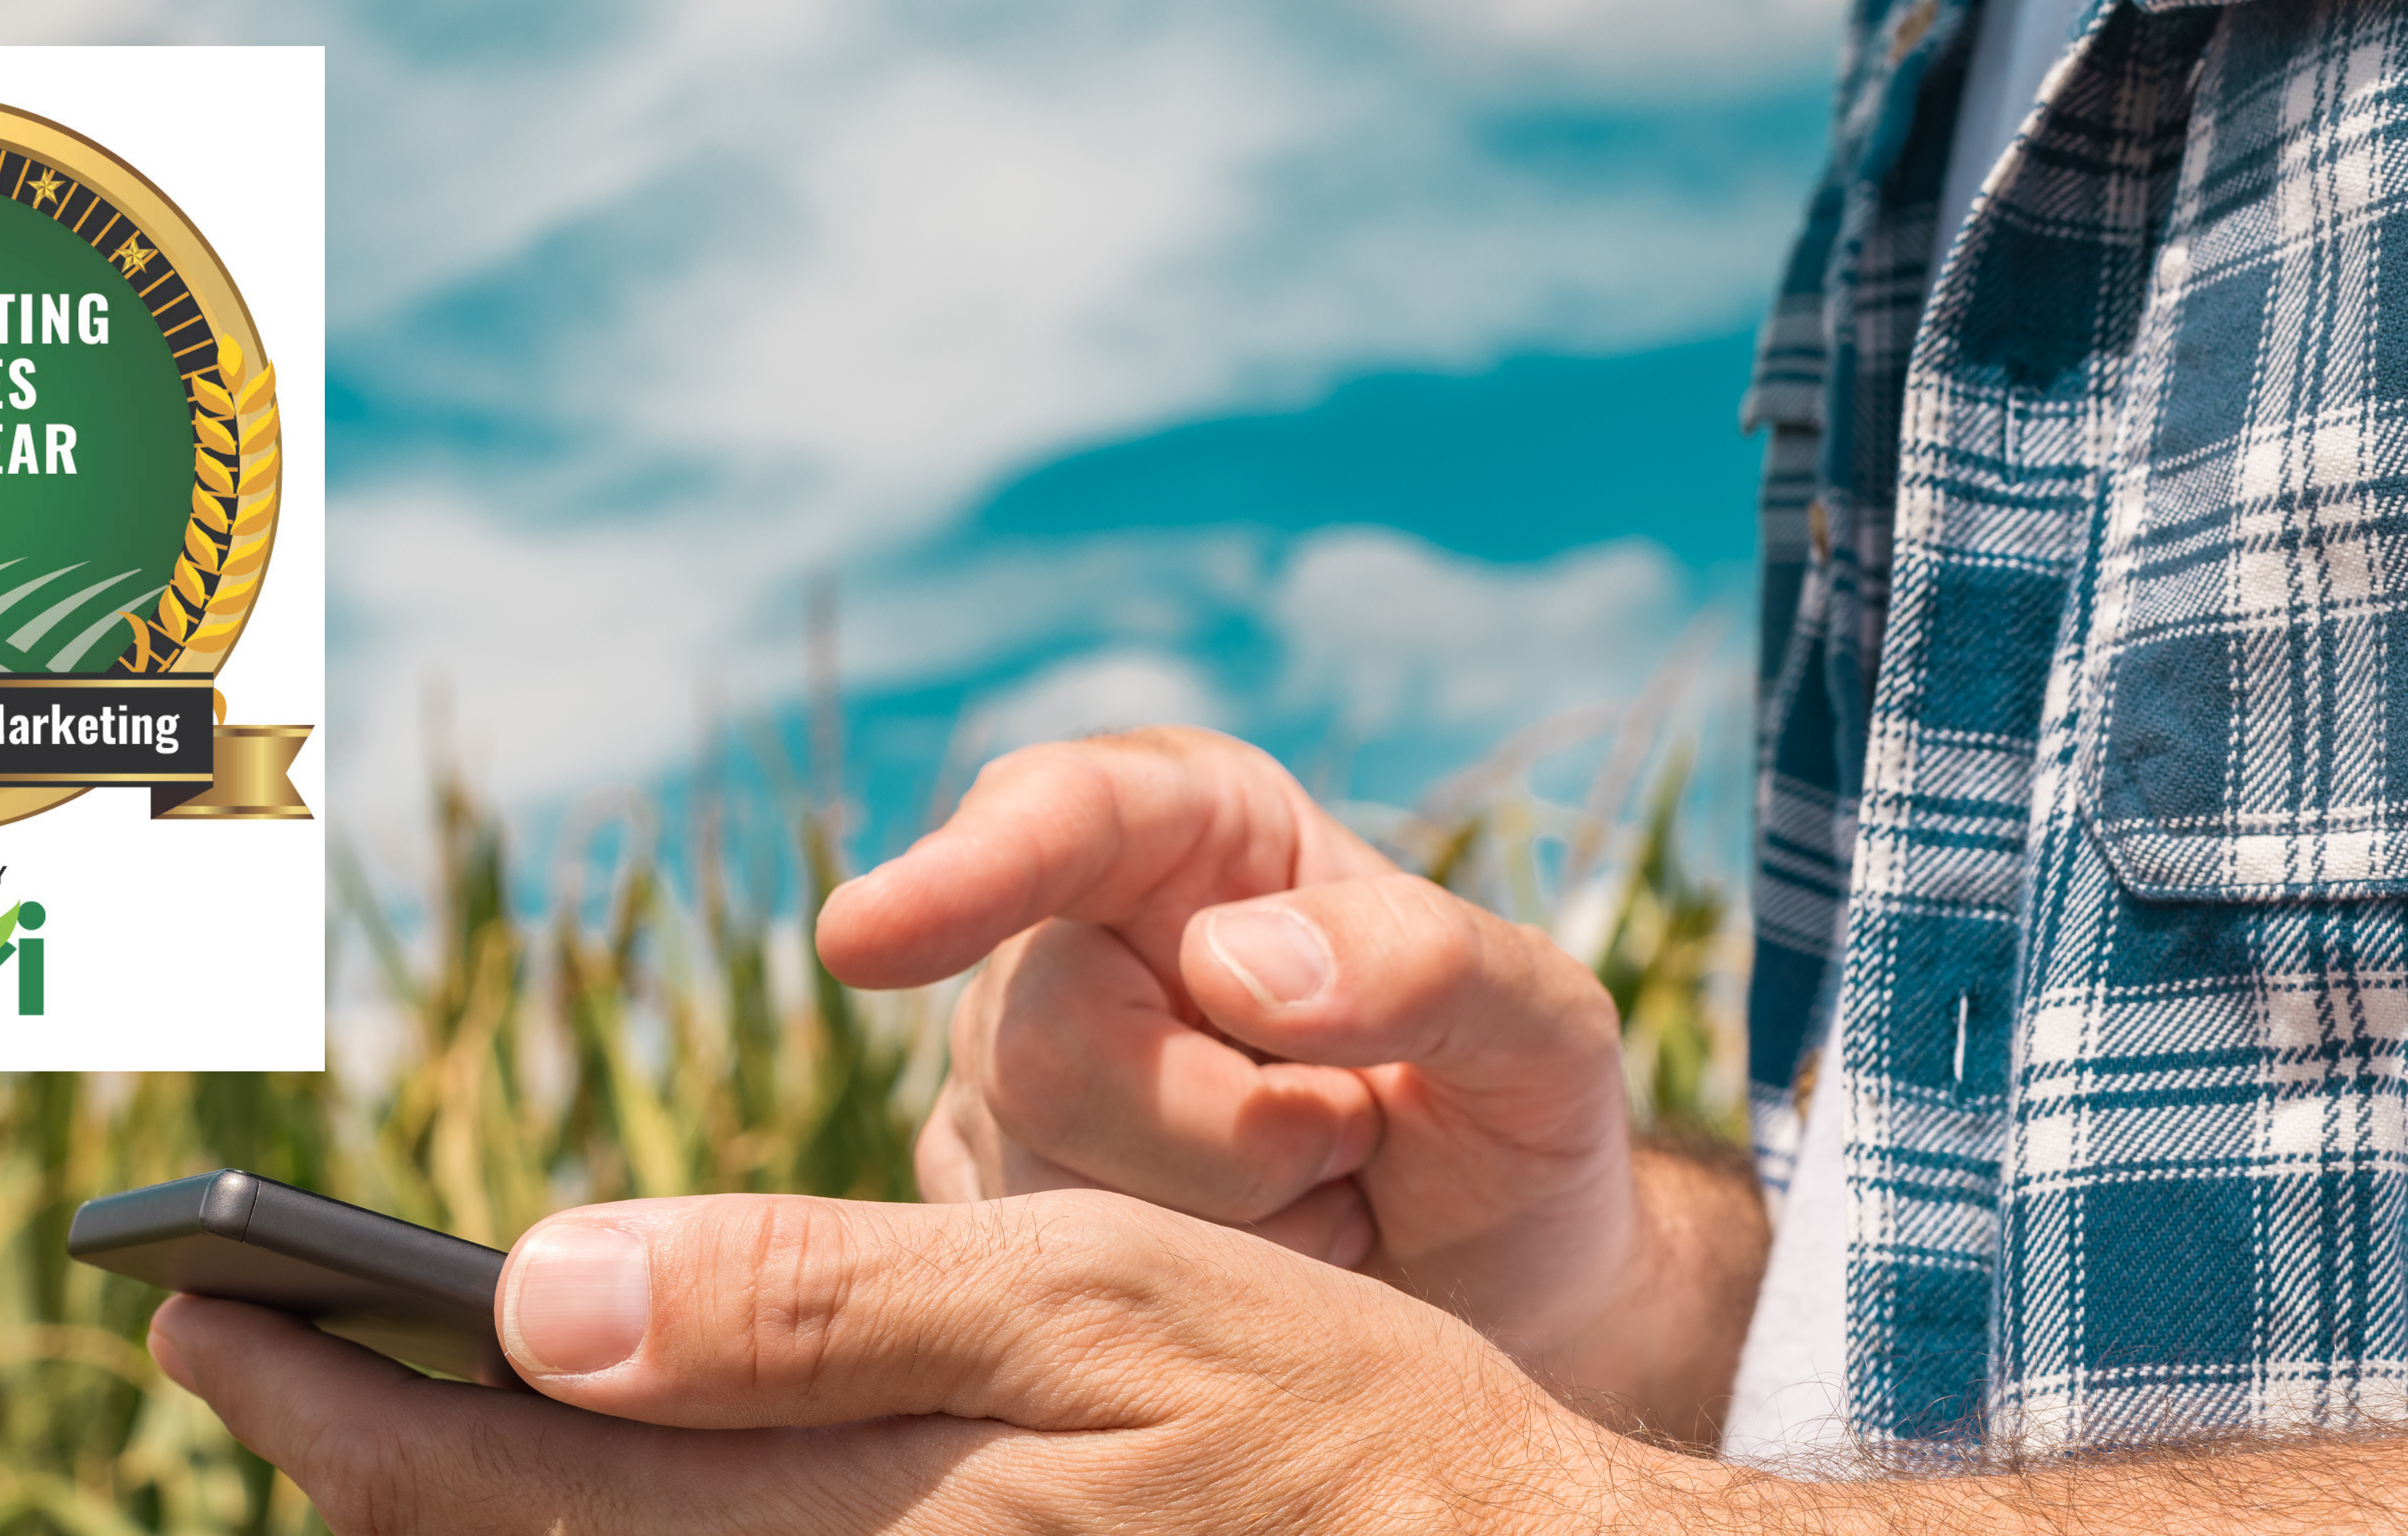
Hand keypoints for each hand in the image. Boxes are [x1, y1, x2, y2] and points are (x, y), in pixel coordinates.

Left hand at [148, 1189, 1721, 1533]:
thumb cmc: (1314, 1419)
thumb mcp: (1090, 1302)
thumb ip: (815, 1307)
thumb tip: (541, 1298)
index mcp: (853, 1514)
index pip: (508, 1485)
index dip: (329, 1395)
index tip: (197, 1304)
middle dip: (348, 1448)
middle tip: (218, 1333)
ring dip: (452, 1505)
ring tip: (357, 1399)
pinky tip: (572, 1474)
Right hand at [814, 728, 1761, 1438]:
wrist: (1498, 1289)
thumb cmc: (1512, 1124)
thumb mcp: (1544, 1033)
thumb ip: (1431, 966)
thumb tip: (1230, 964)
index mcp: (1193, 830)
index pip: (1059, 817)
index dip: (964, 874)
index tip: (864, 939)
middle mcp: (1070, 941)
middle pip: (1043, 1046)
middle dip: (1226, 1140)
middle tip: (1353, 1150)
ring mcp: (1008, 1089)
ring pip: (1030, 1191)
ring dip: (1216, 1238)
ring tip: (1318, 1209)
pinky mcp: (983, 1222)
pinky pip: (1019, 1295)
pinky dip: (1162, 1316)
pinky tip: (1246, 1280)